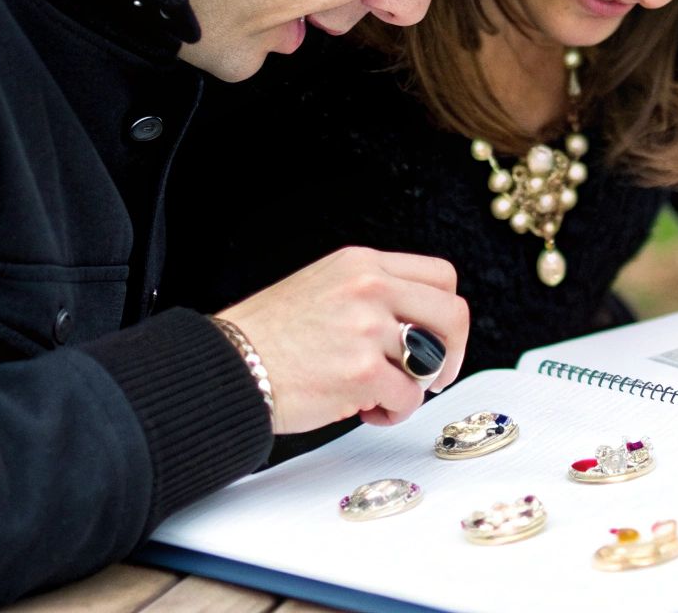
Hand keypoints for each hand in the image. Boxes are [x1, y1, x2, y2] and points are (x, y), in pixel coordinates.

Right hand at [217, 247, 468, 433]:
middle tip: (432, 377)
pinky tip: (362, 410)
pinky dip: (391, 413)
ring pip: (431, 363)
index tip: (438, 339)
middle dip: (452, 353)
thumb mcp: (325, 286)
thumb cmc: (269, 336)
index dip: (447, 314)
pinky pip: (407, 399)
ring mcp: (367, 328)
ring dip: (411, 388)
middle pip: (453, 314)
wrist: (225, 367)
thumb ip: (373, 293)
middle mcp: (369, 287)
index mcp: (362, 264)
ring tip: (377, 397)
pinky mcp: (361, 371)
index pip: (441, 276)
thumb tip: (422, 325)